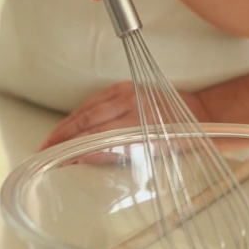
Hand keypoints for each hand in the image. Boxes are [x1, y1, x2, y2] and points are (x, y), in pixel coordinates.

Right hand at [40, 81, 210, 149]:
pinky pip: (94, 100)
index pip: (97, 137)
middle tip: (45, 152)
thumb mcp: (155, 152)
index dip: (75, 150)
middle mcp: (130, 103)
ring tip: (50, 140)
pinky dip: (78, 113)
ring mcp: (126, 92)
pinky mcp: (124, 86)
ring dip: (66, 125)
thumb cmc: (182, 138)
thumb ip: (120, 153)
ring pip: (87, 109)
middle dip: (63, 137)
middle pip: (87, 121)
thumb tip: (86, 158)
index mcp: (139, 121)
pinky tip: (68, 124)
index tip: (59, 161)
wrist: (203, 113)